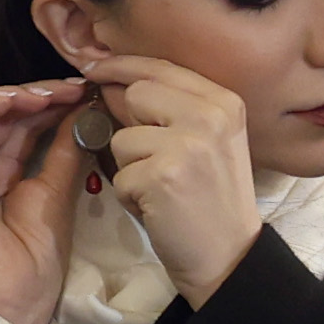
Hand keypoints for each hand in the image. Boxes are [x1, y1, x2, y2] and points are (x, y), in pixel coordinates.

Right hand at [0, 81, 90, 323]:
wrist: (19, 289)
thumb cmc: (38, 250)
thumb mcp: (59, 186)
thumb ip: (66, 146)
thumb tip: (84, 107)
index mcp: (5, 167)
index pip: (23, 120)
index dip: (50, 101)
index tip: (82, 91)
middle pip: (1, 111)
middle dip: (36, 94)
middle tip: (69, 87)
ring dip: (9, 95)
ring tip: (44, 95)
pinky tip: (10, 101)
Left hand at [84, 54, 264, 301]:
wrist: (229, 257)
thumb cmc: (212, 201)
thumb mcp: (206, 143)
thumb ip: (170, 110)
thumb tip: (113, 84)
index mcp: (223, 102)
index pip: (161, 67)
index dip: (122, 65)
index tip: (95, 67)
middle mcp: (210, 115)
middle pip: (137, 93)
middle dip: (131, 126)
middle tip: (155, 159)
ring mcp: (187, 144)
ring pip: (122, 138)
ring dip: (130, 168)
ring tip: (160, 189)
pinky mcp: (162, 175)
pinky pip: (119, 174)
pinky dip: (129, 196)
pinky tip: (157, 207)